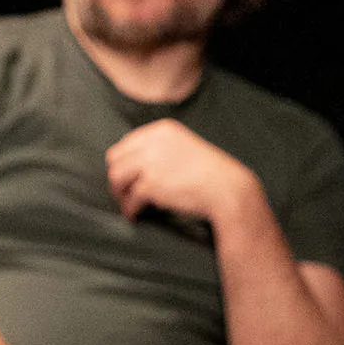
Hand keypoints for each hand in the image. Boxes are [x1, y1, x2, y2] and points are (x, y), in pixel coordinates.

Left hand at [105, 119, 256, 228]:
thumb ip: (160, 149)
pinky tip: (134, 215)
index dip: (123, 163)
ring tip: (127, 204)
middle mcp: (153, 142)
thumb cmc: (210, 173)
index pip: (126, 143)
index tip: (127, 176)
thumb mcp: (184, 147)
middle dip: (118, 178)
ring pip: (117, 177)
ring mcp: (151, 162)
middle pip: (116, 159)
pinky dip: (129, 209)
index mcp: (162, 130)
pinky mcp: (150, 184)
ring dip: (119, 194)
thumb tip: (135, 165)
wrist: (228, 189)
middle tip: (123, 192)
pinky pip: (129, 198)